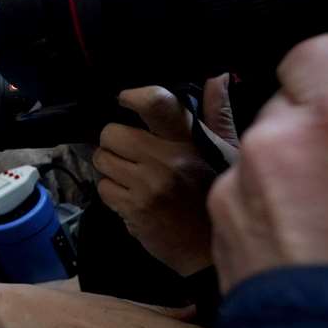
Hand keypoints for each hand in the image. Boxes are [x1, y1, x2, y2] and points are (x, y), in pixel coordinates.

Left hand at [94, 76, 237, 276]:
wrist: (206, 251)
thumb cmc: (214, 195)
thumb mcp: (225, 152)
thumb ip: (216, 114)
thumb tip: (216, 76)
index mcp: (188, 141)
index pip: (156, 103)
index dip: (133, 96)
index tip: (124, 99)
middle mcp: (166, 159)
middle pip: (112, 133)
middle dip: (113, 141)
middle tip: (126, 151)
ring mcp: (147, 185)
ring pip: (102, 160)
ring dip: (110, 167)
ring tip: (130, 175)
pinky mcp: (133, 209)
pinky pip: (103, 188)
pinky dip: (111, 191)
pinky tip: (129, 196)